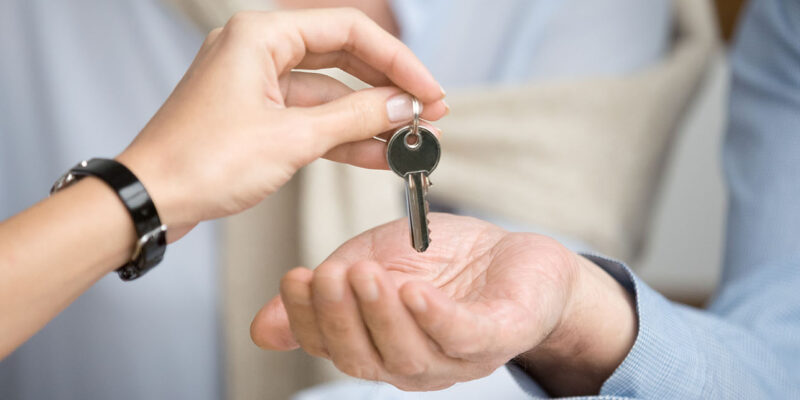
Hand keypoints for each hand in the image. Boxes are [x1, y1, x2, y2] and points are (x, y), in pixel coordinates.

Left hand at [115, 8, 447, 239]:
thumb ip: (354, 119)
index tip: (428, 91)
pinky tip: (380, 155)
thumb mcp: (291, 139)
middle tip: (428, 113)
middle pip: (343, 58)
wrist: (150, 201)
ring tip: (412, 140)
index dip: (397, 61)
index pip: (348, 31)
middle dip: (387, 89)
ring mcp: (258, 85)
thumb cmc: (201, 162)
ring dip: (370, 119)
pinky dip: (344, 137)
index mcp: (261, 35)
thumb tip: (401, 107)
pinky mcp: (258, 117)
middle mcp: (259, 51)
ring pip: (330, 94)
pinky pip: (311, 119)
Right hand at [250, 213, 635, 394]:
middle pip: (366, 359)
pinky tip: (415, 291)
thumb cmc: (441, 260)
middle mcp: (413, 363)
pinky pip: (463, 336)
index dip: (307, 318)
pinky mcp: (499, 335)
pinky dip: (435, 317)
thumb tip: (262, 328)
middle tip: (328, 275)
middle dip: (340, 318)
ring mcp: (457, 356)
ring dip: (382, 316)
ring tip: (366, 274)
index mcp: (379, 346)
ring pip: (410, 355)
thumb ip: (325, 292)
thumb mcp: (371, 263)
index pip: (331, 347)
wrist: (513, 253)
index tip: (294, 277)